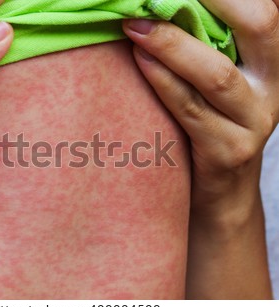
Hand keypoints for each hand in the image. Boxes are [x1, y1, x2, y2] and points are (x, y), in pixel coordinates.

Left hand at [123, 0, 278, 217]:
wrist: (218, 193)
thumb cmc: (208, 128)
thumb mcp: (214, 83)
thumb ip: (203, 48)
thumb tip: (158, 11)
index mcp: (271, 61)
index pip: (263, 9)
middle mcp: (272, 86)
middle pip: (259, 26)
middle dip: (213, 2)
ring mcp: (254, 122)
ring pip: (218, 74)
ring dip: (172, 45)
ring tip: (135, 26)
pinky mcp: (229, 151)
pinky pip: (192, 110)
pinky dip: (163, 81)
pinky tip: (139, 60)